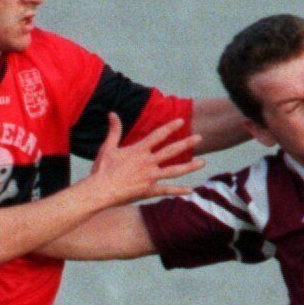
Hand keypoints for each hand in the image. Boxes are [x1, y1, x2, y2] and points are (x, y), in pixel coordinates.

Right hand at [90, 114, 204, 203]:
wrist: (100, 190)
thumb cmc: (102, 170)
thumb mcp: (107, 147)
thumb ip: (114, 130)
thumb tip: (113, 113)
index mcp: (139, 151)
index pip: (158, 135)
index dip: (170, 127)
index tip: (181, 121)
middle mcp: (148, 162)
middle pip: (171, 151)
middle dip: (186, 143)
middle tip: (200, 137)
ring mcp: (150, 177)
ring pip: (174, 170)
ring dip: (190, 166)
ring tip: (203, 162)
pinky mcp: (149, 191)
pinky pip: (167, 190)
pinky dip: (179, 190)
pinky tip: (191, 190)